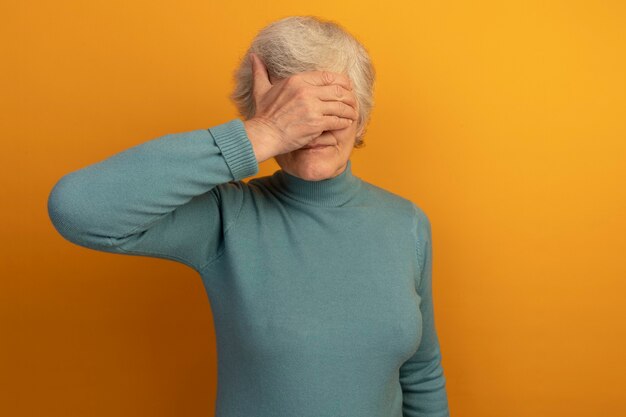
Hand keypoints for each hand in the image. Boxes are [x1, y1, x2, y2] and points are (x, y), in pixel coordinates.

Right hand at [243, 52, 358, 162]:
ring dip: (349, 110)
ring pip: (341, 105)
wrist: (264, 135)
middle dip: (349, 96)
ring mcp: (312, 107)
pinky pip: (338, 120)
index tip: (346, 87)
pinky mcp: (316, 123)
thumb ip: (260, 72)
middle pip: (338, 90)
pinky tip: (346, 123)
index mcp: (297, 80)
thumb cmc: (263, 115)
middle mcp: (307, 91)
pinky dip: (344, 122)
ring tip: (352, 114)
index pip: (328, 76)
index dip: (341, 81)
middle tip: (353, 102)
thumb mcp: (261, 90)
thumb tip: (254, 57)